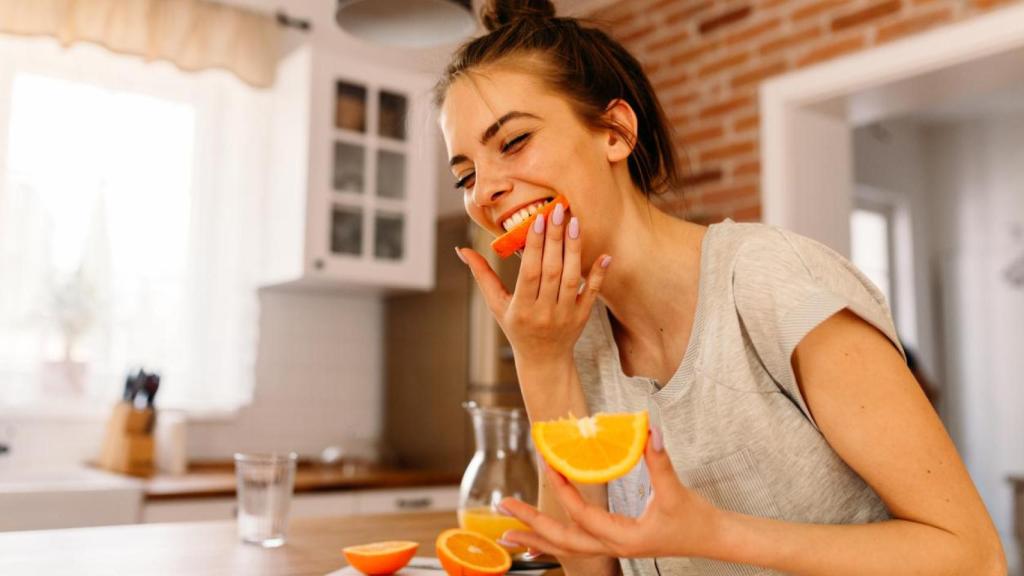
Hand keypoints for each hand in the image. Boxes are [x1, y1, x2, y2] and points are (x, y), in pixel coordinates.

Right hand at [456, 203, 610, 364]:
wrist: (544, 360)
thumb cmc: (516, 327)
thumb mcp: (496, 304)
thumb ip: (482, 275)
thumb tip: (461, 250)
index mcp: (521, 308)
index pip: (529, 272)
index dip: (534, 245)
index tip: (537, 219)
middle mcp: (544, 312)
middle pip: (551, 270)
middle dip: (555, 239)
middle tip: (557, 211)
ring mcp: (565, 315)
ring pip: (571, 278)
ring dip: (574, 249)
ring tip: (574, 223)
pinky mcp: (582, 317)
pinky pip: (592, 293)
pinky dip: (598, 274)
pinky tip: (604, 255)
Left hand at [496, 428, 722, 559]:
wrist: (713, 539)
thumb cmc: (696, 518)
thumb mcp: (676, 489)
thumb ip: (659, 460)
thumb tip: (649, 430)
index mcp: (624, 536)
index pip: (583, 515)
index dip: (563, 490)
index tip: (547, 466)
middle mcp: (613, 547)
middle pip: (562, 540)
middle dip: (531, 525)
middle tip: (503, 508)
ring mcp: (613, 549)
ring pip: (566, 549)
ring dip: (536, 540)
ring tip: (507, 534)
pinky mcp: (614, 544)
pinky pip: (576, 548)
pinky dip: (553, 545)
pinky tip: (537, 545)